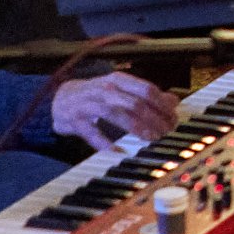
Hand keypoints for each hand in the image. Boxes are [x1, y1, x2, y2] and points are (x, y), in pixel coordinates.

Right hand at [48, 70, 178, 149]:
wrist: (61, 99)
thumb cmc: (96, 96)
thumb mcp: (121, 89)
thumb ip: (146, 95)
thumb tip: (173, 101)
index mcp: (118, 80)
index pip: (146, 90)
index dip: (163, 105)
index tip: (173, 119)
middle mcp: (104, 90)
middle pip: (135, 103)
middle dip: (154, 119)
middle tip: (165, 133)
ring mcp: (89, 105)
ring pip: (117, 114)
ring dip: (136, 127)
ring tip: (150, 139)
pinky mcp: (76, 121)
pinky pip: (93, 133)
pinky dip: (106, 143)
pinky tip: (119, 152)